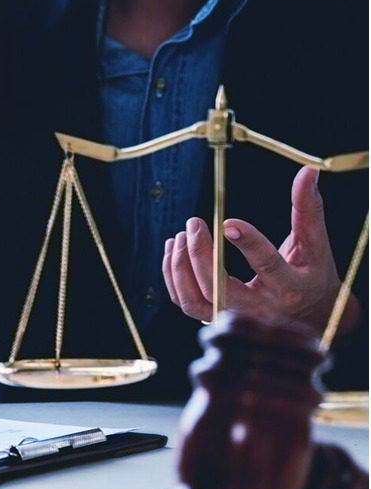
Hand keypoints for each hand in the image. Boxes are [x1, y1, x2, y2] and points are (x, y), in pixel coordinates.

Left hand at [163, 167, 357, 334]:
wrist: (309, 315)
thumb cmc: (311, 274)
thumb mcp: (316, 243)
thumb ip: (308, 208)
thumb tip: (308, 171)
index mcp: (289, 287)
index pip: (267, 265)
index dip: (248, 243)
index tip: (227, 221)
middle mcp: (259, 308)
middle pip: (219, 290)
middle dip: (200, 256)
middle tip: (193, 223)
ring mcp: (234, 316)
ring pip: (195, 302)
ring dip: (180, 268)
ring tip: (180, 235)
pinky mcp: (216, 317)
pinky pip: (186, 303)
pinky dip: (173, 277)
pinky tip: (175, 248)